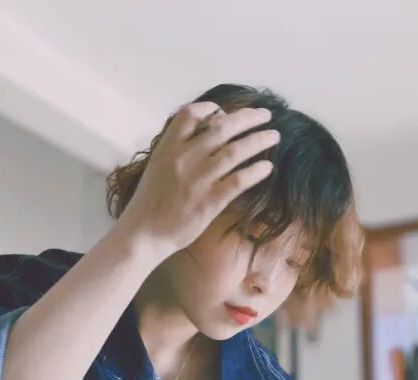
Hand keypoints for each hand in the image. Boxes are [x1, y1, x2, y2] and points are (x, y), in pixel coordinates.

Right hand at [116, 102, 279, 256]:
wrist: (143, 233)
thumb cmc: (150, 202)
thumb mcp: (158, 166)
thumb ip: (178, 150)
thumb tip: (204, 136)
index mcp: (168, 147)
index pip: (190, 114)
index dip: (210, 108)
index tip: (225, 111)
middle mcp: (184, 158)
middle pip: (220, 127)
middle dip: (247, 118)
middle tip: (266, 114)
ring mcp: (198, 179)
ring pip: (234, 151)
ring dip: (258, 141)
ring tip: (274, 136)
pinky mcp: (209, 201)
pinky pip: (238, 181)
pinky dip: (255, 172)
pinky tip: (268, 168)